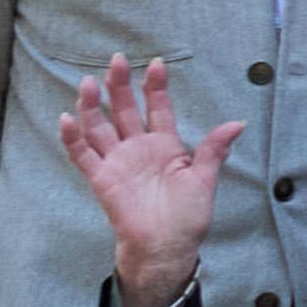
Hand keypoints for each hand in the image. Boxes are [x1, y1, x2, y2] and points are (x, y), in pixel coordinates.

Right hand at [51, 57, 230, 306]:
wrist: (167, 246)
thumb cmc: (188, 216)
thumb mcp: (204, 180)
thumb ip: (214, 150)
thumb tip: (238, 123)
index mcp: (165, 145)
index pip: (158, 107)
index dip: (155, 86)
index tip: (156, 63)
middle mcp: (138, 148)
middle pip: (124, 110)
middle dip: (119, 85)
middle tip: (115, 60)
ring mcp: (117, 161)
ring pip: (99, 127)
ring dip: (91, 106)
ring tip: (86, 84)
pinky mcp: (101, 178)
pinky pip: (82, 155)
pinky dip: (73, 138)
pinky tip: (67, 119)